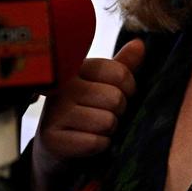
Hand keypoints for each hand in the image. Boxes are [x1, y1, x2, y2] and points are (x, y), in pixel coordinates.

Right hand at [32, 38, 144, 190]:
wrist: (58, 147)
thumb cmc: (87, 111)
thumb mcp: (105, 85)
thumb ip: (122, 66)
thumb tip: (139, 43)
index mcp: (77, 68)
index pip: (120, 72)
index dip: (129, 88)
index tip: (120, 94)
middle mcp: (62, 86)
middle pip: (116, 98)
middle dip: (118, 112)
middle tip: (103, 115)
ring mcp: (54, 112)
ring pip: (107, 122)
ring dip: (108, 131)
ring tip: (94, 129)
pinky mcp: (52, 138)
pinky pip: (95, 143)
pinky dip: (99, 146)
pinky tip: (86, 141)